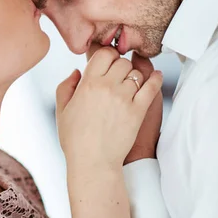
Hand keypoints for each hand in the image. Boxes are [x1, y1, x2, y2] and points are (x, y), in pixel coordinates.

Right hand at [56, 47, 162, 171]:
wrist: (93, 163)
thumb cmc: (75, 139)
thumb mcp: (61, 110)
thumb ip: (65, 86)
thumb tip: (76, 71)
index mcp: (87, 84)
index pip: (104, 54)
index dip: (107, 56)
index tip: (107, 64)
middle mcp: (107, 87)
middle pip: (122, 62)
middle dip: (120, 66)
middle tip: (118, 76)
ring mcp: (124, 98)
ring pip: (136, 73)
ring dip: (133, 76)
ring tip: (129, 86)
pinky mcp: (138, 111)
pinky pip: (151, 87)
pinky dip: (155, 79)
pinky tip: (155, 77)